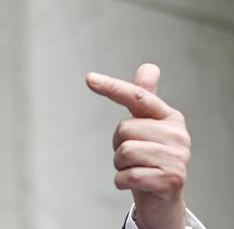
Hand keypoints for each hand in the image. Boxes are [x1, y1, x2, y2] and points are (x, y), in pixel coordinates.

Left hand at [86, 64, 190, 228]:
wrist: (164, 200)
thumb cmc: (151, 158)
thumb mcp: (148, 127)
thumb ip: (145, 98)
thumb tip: (150, 67)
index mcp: (170, 117)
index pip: (137, 96)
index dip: (112, 87)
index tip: (89, 78)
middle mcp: (178, 135)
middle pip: (123, 129)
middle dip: (118, 145)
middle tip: (133, 157)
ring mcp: (177, 158)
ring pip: (124, 152)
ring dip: (120, 165)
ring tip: (135, 169)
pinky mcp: (171, 180)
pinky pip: (128, 176)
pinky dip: (122, 182)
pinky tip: (134, 184)